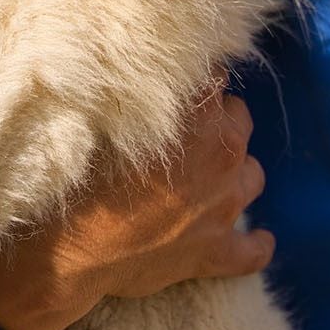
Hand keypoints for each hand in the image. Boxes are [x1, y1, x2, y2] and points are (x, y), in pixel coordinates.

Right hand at [0, 79, 272, 329]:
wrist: (73, 248)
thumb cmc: (81, 177)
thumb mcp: (107, 118)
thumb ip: (142, 99)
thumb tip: (151, 88)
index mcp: (199, 115)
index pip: (213, 76)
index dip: (192, 82)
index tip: (173, 89)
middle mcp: (223, 155)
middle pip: (239, 119)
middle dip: (218, 118)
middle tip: (184, 129)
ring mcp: (224, 206)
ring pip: (253, 175)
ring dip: (236, 170)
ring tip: (210, 174)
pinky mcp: (216, 252)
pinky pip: (253, 251)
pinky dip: (255, 244)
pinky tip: (256, 239)